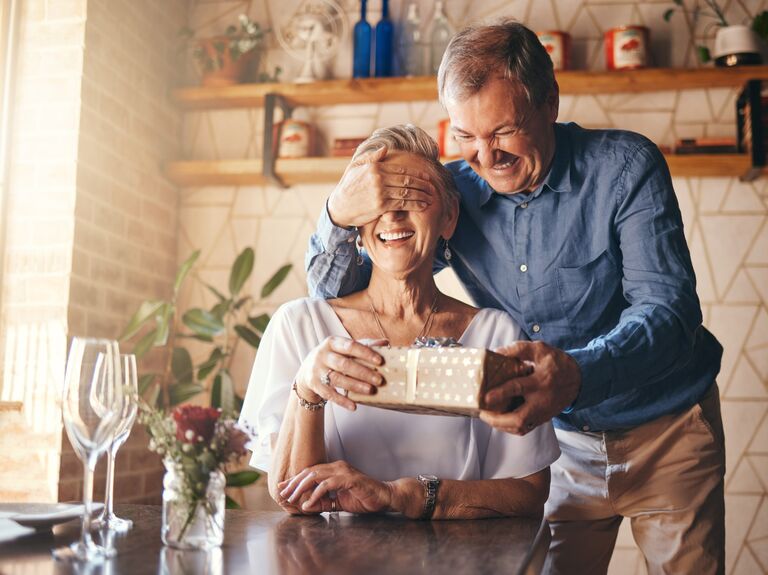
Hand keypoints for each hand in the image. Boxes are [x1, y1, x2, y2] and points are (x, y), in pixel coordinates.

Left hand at [278, 461, 393, 514]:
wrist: (384, 498)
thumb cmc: (363, 498)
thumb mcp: (338, 502)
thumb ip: (323, 503)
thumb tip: (305, 506)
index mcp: (334, 470)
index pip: (310, 472)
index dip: (295, 479)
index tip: (282, 487)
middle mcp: (337, 467)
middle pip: (309, 472)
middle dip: (294, 483)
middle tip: (282, 493)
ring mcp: (343, 471)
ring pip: (315, 476)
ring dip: (301, 487)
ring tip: (292, 498)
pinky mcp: (349, 479)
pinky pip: (327, 485)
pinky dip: (316, 494)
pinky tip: (308, 504)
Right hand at [295, 337, 387, 410]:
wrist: (308, 369)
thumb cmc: (335, 356)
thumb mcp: (345, 348)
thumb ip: (364, 345)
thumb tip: (385, 343)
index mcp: (333, 342)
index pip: (350, 346)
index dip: (365, 353)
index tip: (380, 361)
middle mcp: (323, 355)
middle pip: (344, 364)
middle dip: (363, 372)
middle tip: (379, 380)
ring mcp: (317, 370)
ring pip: (337, 379)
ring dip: (355, 385)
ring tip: (370, 390)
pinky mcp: (314, 384)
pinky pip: (329, 394)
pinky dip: (342, 401)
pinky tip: (354, 406)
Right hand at [327, 146, 437, 228]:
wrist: (339, 207)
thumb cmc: (348, 187)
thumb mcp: (356, 168)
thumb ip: (371, 157)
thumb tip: (385, 148)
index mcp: (375, 166)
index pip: (402, 169)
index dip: (417, 173)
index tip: (427, 177)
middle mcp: (379, 177)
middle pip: (407, 180)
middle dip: (423, 184)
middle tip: (433, 188)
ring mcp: (380, 191)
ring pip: (407, 192)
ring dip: (422, 195)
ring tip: (431, 198)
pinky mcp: (381, 205)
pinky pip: (402, 204)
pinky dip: (415, 204)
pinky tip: (423, 206)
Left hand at [479, 341, 580, 434]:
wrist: (578, 379)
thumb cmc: (557, 362)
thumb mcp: (540, 349)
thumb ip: (518, 349)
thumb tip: (496, 352)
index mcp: (540, 381)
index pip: (518, 388)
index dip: (500, 393)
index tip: (485, 398)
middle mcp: (542, 400)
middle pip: (520, 419)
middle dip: (498, 420)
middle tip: (482, 413)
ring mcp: (543, 413)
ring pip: (521, 427)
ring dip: (501, 425)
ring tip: (486, 416)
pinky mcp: (543, 418)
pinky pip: (525, 429)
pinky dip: (510, 427)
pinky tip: (498, 420)